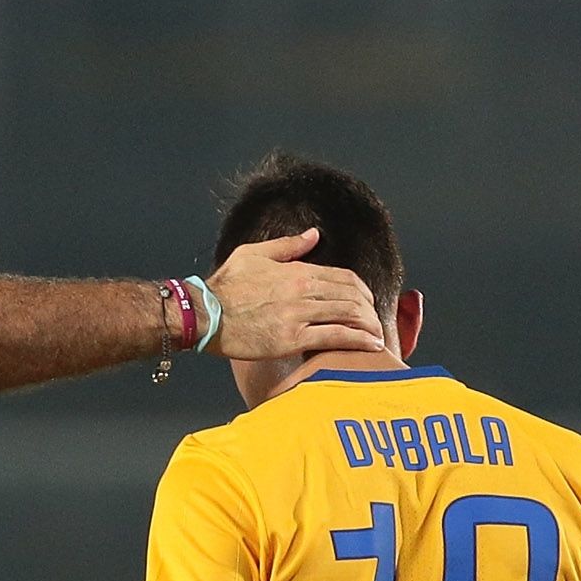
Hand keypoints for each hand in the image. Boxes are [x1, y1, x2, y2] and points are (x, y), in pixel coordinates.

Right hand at [205, 230, 389, 364]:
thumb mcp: (254, 254)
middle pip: (351, 296)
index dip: (362, 290)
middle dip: (369, 309)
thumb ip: (288, 245)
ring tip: (378, 336)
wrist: (202, 314)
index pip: (343, 277)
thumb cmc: (224, 286)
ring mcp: (298, 315)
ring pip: (348, 315)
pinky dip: (358, 340)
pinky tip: (371, 346)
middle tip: (375, 321)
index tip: (368, 301)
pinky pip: (334, 337)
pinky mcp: (291, 339)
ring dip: (369, 325)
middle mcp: (302, 290)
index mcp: (297, 270)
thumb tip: (314, 235)